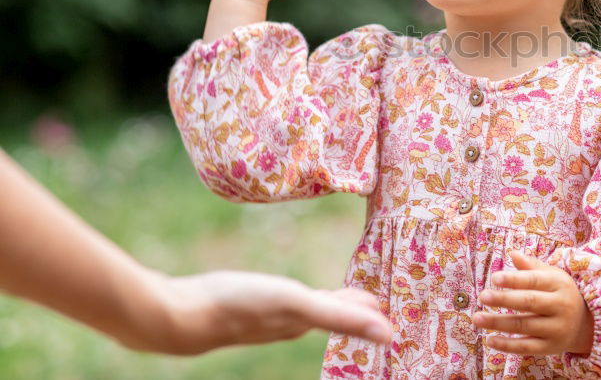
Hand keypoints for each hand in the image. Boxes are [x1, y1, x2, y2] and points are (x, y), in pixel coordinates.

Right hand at [153, 270, 390, 354]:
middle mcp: (289, 323)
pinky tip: (287, 296)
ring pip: (307, 309)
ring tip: (341, 296)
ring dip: (327, 303)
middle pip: (330, 314)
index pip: (347, 317)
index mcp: (305, 321)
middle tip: (374, 301)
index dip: (368, 314)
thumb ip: (341, 317)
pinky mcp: (244, 306)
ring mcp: (265, 316)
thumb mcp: (298, 304)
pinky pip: (281, 300)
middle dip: (352, 308)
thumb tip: (388, 333)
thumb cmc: (241, 308)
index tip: (389, 309)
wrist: (182, 315)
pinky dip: (297, 297)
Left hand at [473, 250, 593, 355]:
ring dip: (498, 323)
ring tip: (476, 318)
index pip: (534, 281)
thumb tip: (512, 253)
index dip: (514, 279)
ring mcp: (556, 329)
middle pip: (529, 302)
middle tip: (482, 296)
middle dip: (504, 299)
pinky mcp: (550, 348)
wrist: (585, 324)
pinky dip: (507, 345)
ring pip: (524, 325)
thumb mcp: (552, 277)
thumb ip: (531, 266)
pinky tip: (489, 340)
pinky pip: (526, 347)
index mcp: (560, 285)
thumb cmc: (560, 294)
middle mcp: (561, 306)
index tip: (494, 278)